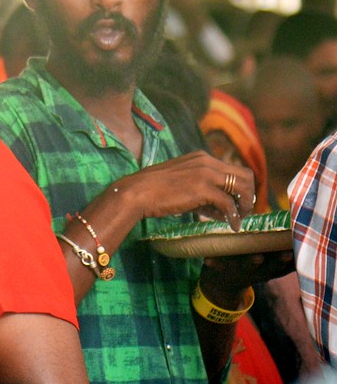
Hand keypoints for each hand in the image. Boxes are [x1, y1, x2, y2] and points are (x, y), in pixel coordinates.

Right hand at [117, 151, 254, 229]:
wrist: (135, 193)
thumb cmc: (151, 190)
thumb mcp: (179, 181)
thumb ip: (198, 188)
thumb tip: (214, 206)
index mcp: (201, 158)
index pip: (232, 169)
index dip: (239, 186)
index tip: (236, 202)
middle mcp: (207, 162)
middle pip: (245, 174)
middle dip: (248, 194)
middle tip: (243, 210)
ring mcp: (206, 174)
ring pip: (242, 187)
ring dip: (245, 205)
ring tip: (240, 218)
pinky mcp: (203, 189)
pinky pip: (229, 203)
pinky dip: (234, 216)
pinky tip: (232, 225)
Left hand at [199, 249, 294, 303]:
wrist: (221, 286)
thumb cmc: (252, 270)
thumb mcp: (269, 269)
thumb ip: (284, 262)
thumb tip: (304, 247)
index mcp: (266, 270)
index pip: (279, 266)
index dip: (286, 262)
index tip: (292, 255)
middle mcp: (252, 271)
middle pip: (262, 267)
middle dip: (270, 262)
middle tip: (277, 256)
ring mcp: (236, 269)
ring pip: (242, 265)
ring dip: (247, 262)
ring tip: (256, 257)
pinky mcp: (219, 267)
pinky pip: (216, 265)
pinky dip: (213, 263)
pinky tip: (208, 260)